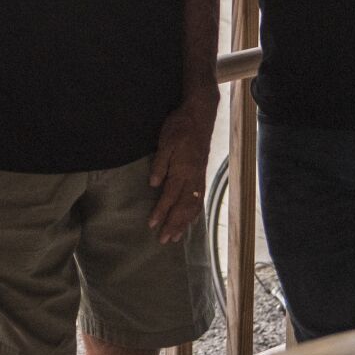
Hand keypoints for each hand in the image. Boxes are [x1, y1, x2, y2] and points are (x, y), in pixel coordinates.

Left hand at [147, 102, 213, 243]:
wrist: (199, 115)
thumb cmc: (179, 127)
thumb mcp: (165, 141)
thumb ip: (160, 164)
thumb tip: (153, 184)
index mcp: (182, 170)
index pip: (170, 196)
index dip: (161, 212)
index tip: (153, 225)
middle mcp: (193, 177)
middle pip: (183, 206)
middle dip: (174, 224)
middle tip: (164, 240)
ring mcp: (200, 176)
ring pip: (193, 205)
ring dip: (185, 222)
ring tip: (177, 236)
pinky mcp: (202, 174)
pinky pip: (200, 198)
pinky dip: (195, 212)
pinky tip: (191, 219)